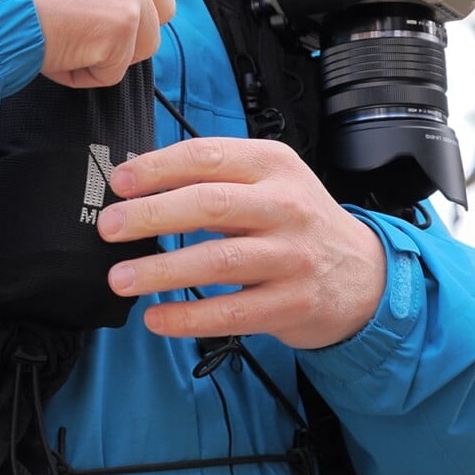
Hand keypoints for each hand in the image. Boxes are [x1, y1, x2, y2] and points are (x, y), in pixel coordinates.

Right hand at [0, 0, 174, 87]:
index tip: (92, 10)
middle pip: (158, 3)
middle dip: (126, 28)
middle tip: (82, 32)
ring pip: (144, 41)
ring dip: (106, 53)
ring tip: (62, 42)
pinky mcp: (124, 20)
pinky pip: (116, 69)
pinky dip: (85, 74)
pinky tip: (55, 55)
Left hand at [96, 137, 386, 348]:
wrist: (364, 273)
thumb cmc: (299, 222)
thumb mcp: (270, 181)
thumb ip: (217, 177)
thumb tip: (142, 184)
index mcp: (273, 166)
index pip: (206, 157)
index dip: (157, 168)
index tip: (119, 182)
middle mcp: (285, 206)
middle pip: (208, 204)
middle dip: (150, 215)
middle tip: (110, 228)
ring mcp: (292, 256)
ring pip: (218, 260)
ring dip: (161, 270)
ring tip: (121, 277)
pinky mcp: (291, 303)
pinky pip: (232, 313)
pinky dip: (189, 317)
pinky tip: (157, 317)